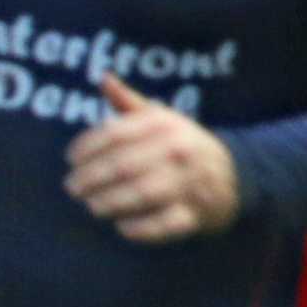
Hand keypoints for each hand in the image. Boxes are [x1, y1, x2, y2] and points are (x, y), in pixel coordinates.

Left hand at [65, 75, 240, 242]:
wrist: (235, 175)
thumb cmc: (184, 145)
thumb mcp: (162, 119)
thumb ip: (129, 102)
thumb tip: (103, 78)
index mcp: (165, 124)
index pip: (115, 133)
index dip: (87, 147)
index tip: (71, 159)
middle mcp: (178, 150)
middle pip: (123, 165)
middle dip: (91, 178)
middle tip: (73, 188)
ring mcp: (189, 183)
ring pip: (141, 194)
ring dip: (110, 202)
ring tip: (92, 206)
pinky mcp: (195, 214)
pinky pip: (164, 224)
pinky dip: (141, 228)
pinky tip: (122, 227)